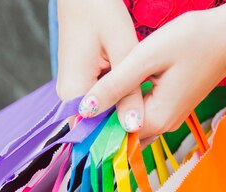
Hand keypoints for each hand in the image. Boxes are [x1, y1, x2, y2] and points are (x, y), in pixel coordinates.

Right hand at [56, 0, 143, 131]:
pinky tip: (139, 101)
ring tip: (150, 116)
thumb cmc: (100, 11)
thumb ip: (127, 91)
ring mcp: (74, 91)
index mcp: (74, 92)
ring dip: (124, 116)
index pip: (94, 134)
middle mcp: (70, 97)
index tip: (144, 145)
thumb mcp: (122, 49)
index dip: (119, 143)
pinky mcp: (82, 83)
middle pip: (98, 127)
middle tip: (155, 129)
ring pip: (102, 116)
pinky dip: (120, 104)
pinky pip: (103, 103)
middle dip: (124, 129)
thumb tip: (133, 127)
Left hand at [77, 1, 225, 139]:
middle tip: (78, 108)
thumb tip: (85, 110)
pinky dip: (126, 109)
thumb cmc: (192, 40)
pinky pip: (142, 116)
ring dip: (113, 116)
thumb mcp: (146, 58)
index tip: (70, 118)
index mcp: (157, 120)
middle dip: (100, 124)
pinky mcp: (173, 107)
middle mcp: (164, 126)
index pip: (112, 136)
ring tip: (94, 98)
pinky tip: (116, 92)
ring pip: (131, 125)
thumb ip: (116, 85)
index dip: (90, 127)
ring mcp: (171, 118)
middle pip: (122, 135)